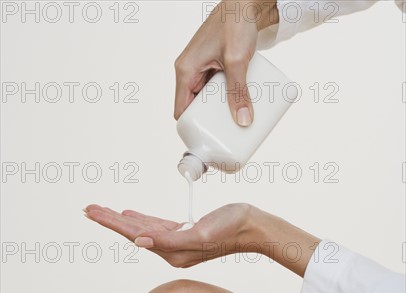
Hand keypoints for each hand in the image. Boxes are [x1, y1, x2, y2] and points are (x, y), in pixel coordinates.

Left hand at [84, 203, 254, 267]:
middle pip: (134, 232)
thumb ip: (170, 240)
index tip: (92, 212)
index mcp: (173, 252)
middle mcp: (172, 250)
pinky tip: (130, 215)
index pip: (135, 234)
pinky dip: (141, 219)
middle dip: (110, 219)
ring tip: (102, 210)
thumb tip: (140, 241)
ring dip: (122, 219)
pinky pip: (156, 226)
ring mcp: (178, 242)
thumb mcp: (200, 234)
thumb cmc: (231, 228)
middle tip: (88, 208)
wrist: (252, 227)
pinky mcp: (185, 233)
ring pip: (142, 228)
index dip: (111, 222)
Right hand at [174, 0, 277, 125]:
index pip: (181, 110)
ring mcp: (202, 69)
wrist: (245, 1)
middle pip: (195, 108)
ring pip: (207, 100)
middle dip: (209, 123)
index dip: (191, 129)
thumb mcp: (237, 60)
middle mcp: (190, 71)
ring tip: (234, 122)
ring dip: (219, 111)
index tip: (205, 142)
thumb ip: (239, 91)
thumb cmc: (235, 22)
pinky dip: (226, 98)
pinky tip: (239, 104)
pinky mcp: (214, 66)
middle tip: (225, 134)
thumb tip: (242, 120)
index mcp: (186, 71)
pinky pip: (216, 89)